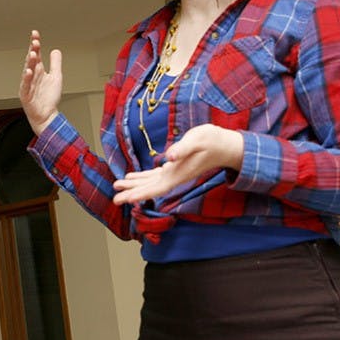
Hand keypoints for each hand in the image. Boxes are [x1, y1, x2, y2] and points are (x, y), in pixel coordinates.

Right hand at [19, 30, 62, 134]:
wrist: (47, 116)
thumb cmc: (49, 98)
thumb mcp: (56, 77)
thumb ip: (55, 63)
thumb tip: (56, 50)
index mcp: (38, 70)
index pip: (36, 54)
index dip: (35, 44)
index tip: (35, 34)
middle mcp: (32, 76)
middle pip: (31, 60)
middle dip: (33, 50)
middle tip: (35, 40)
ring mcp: (28, 85)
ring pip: (27, 71)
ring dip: (30, 62)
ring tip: (33, 53)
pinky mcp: (26, 95)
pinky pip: (25, 86)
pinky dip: (27, 79)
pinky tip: (29, 71)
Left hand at [112, 125, 244, 204]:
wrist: (225, 145)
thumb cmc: (212, 141)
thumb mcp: (198, 139)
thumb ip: (182, 149)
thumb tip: (169, 157)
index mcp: (179, 173)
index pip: (158, 188)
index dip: (142, 194)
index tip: (127, 199)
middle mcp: (175, 176)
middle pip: (151, 189)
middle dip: (132, 193)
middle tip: (114, 198)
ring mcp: (175, 173)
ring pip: (150, 183)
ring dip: (133, 185)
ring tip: (117, 186)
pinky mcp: (174, 167)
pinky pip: (155, 176)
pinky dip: (142, 178)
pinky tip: (131, 177)